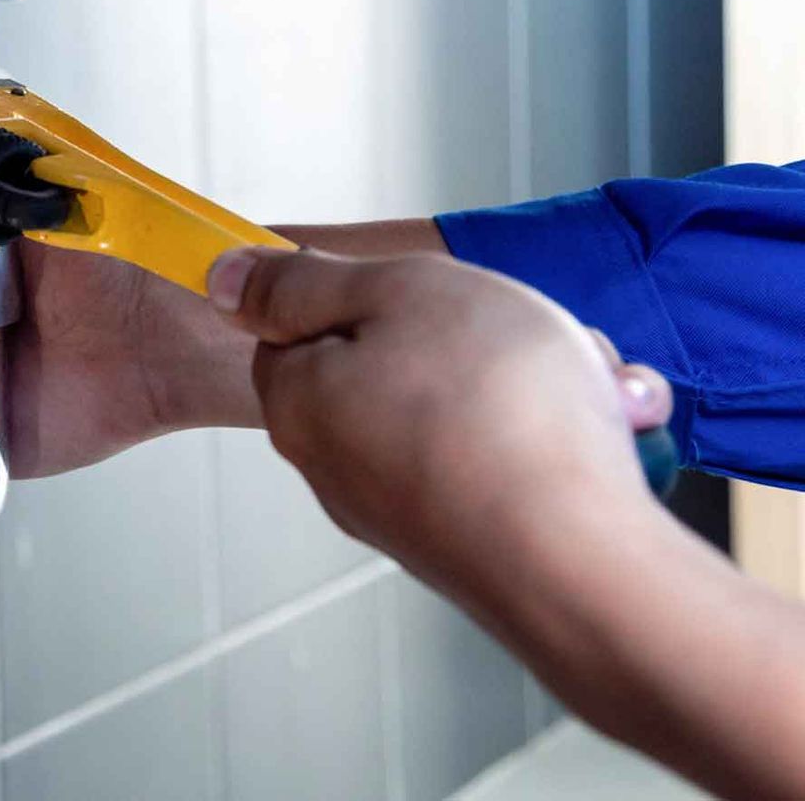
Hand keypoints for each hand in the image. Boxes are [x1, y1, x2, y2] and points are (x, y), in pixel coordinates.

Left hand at [205, 247, 673, 593]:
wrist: (583, 561)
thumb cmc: (496, 410)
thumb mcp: (396, 291)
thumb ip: (305, 280)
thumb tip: (225, 278)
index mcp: (300, 401)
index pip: (300, 326)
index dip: (371, 294)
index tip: (432, 291)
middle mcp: (340, 466)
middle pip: (398, 364)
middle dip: (482, 336)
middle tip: (534, 333)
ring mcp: (408, 514)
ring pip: (473, 410)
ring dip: (542, 382)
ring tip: (593, 384)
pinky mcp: (474, 547)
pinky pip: (512, 464)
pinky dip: (564, 437)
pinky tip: (613, 431)